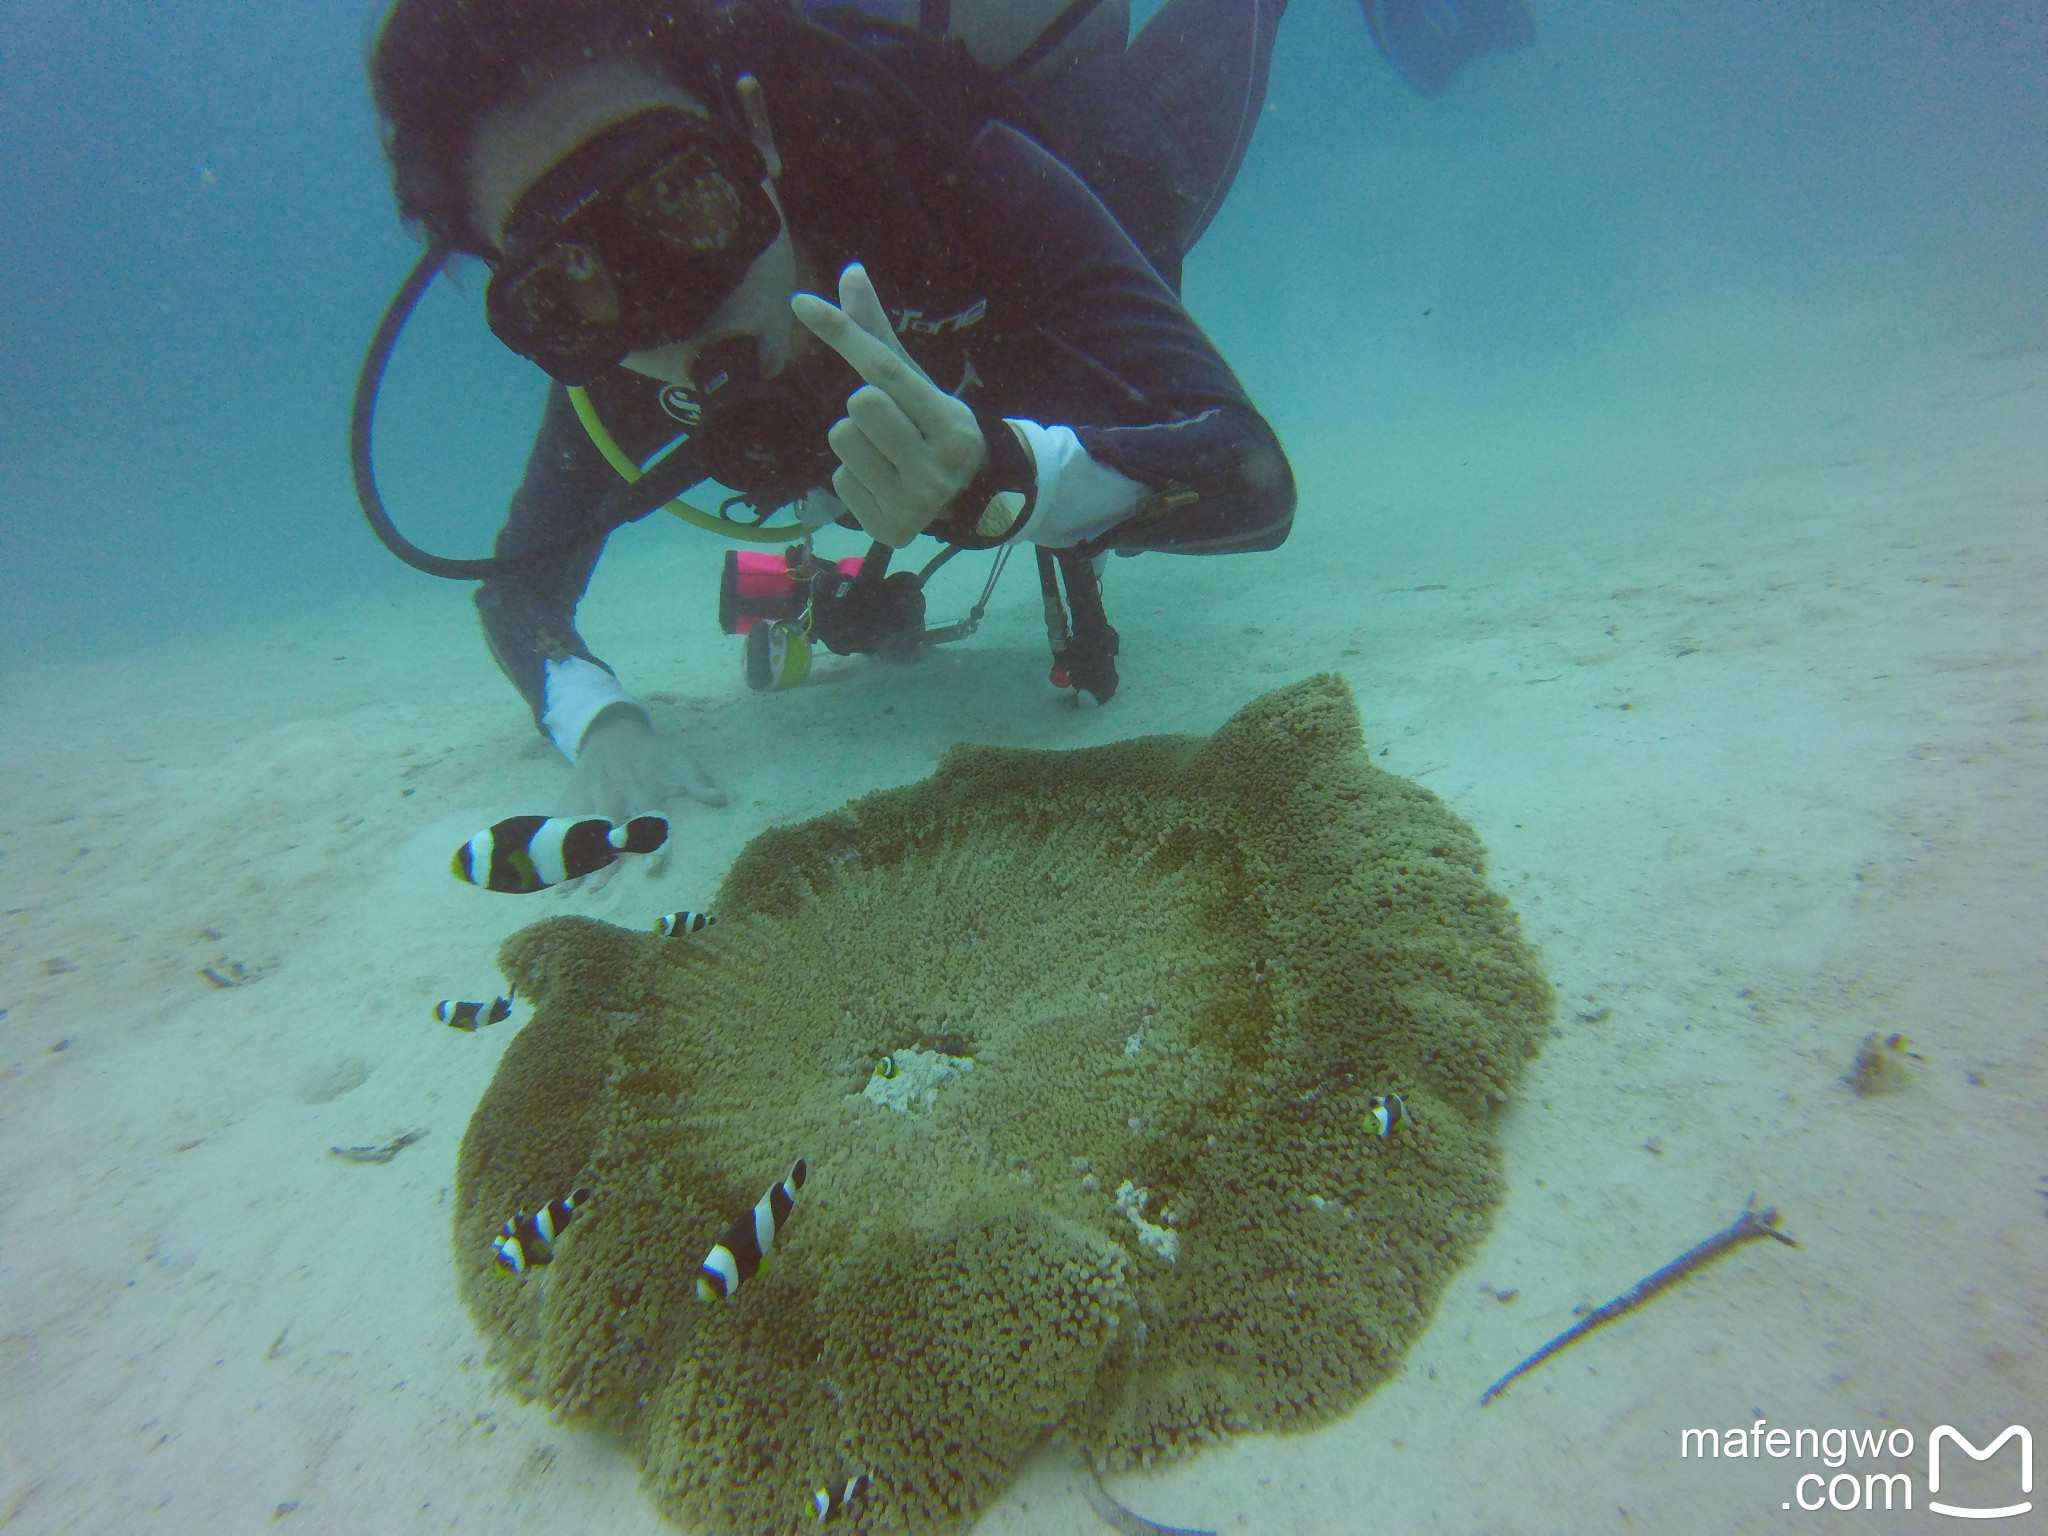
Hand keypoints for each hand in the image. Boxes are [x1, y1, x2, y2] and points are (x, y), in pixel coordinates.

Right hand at [557, 707, 723, 887]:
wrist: (612, 733)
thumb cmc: (652, 753)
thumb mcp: (679, 759)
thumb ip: (698, 782)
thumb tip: (722, 800)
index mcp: (642, 789)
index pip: (648, 821)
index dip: (650, 845)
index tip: (650, 870)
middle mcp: (613, 795)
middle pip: (607, 832)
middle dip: (602, 861)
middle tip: (598, 889)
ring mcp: (589, 798)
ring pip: (580, 833)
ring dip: (573, 861)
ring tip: (567, 890)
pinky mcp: (571, 799)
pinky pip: (558, 824)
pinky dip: (549, 847)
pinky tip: (545, 871)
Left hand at [791, 263, 984, 546]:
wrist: (966, 497)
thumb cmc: (930, 428)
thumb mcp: (916, 382)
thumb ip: (878, 333)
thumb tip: (850, 271)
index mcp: (951, 424)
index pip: (884, 369)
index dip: (842, 333)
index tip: (802, 304)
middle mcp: (938, 466)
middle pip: (859, 405)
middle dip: (863, 408)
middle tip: (888, 426)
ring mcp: (915, 502)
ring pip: (843, 440)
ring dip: (853, 442)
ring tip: (883, 455)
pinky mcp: (890, 529)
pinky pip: (839, 480)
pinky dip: (853, 477)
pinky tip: (880, 483)